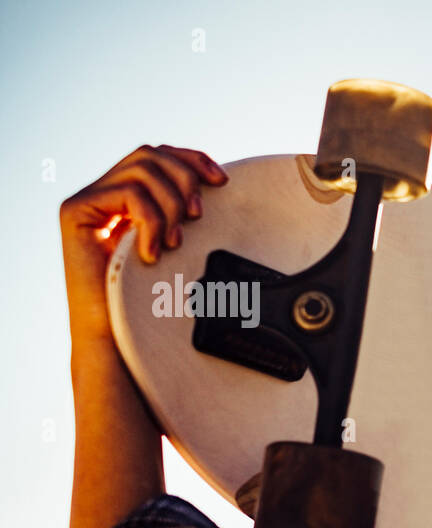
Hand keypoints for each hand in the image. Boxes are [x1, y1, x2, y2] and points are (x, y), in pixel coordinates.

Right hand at [59, 145, 227, 349]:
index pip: (158, 156)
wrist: (116, 337)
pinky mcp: (75, 212)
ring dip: (170, 205)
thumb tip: (216, 186)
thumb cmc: (151, 302)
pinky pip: (127, 194)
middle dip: (184, 179)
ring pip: (141, 170)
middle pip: (150, 154)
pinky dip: (151, 222)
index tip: (222, 181)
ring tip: (174, 242)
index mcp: (125, 198)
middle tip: (197, 216)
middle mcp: (102, 193)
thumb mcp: (176, 247)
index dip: (192, 159)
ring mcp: (86, 201)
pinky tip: (152, 254)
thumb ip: (182, 215)